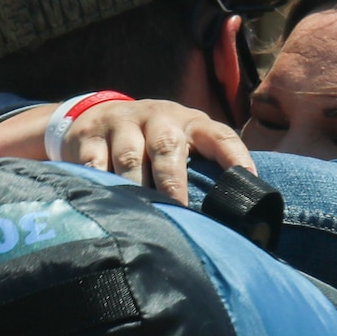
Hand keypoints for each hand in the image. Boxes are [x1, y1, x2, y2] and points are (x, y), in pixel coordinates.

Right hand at [62, 99, 253, 202]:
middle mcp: (158, 118)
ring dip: (135, 187)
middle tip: (177, 209)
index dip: (234, 155)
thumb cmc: (154, 143)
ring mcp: (121, 124)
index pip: (219, 135)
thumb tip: (234, 219)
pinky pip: (94, 164)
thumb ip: (203, 172)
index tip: (247, 178)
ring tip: (140, 214)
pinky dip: (99, 184)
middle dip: (173, 180)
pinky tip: (104, 204)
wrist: (99, 116)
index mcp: (190, 123)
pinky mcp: (89, 136)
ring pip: (129, 158)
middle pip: (167, 146)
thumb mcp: (182, 145)